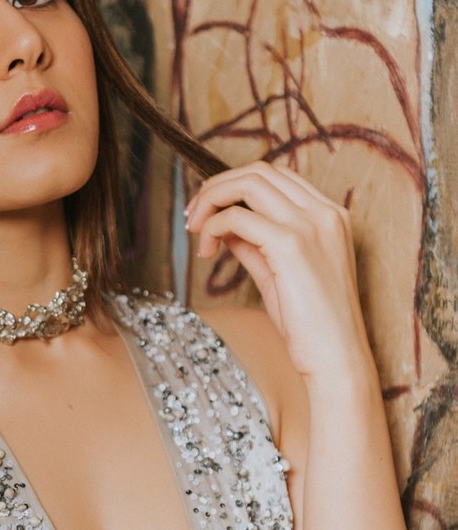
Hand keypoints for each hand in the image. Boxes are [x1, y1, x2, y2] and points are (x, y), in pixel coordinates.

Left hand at [185, 161, 375, 384]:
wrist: (336, 358)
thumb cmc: (310, 324)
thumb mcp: (279, 273)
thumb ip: (255, 244)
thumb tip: (223, 224)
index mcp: (330, 215)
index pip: (277, 177)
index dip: (236, 186)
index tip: (209, 210)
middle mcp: (325, 212)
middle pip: (260, 171)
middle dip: (218, 187)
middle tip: (193, 217)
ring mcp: (311, 225)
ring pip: (249, 183)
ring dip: (212, 200)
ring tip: (195, 229)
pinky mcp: (291, 245)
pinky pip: (239, 218)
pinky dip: (215, 226)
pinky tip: (208, 251)